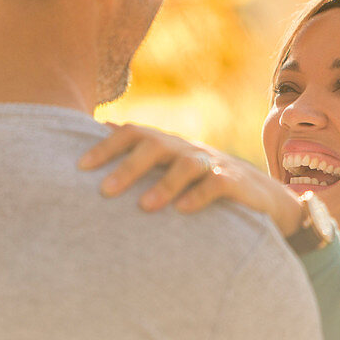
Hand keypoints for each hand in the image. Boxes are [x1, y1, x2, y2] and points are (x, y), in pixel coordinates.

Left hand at [78, 122, 305, 235]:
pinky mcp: (236, 183)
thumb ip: (140, 151)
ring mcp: (212, 163)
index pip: (134, 133)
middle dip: (129, 166)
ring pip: (187, 164)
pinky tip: (182, 211)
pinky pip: (217, 184)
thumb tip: (102, 128)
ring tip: (144, 207)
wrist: (260, 196)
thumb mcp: (170, 165)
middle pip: (156, 145)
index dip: (106, 146)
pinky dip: (199, 195)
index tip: (79, 167)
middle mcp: (186, 149)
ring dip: (164, 184)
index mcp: (167, 144)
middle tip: (104, 192)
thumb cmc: (201, 183)